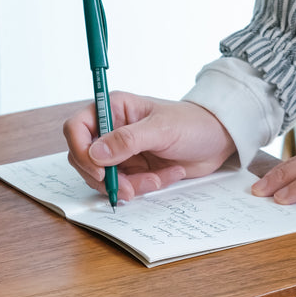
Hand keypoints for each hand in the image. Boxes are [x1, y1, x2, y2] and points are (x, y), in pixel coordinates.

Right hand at [63, 92, 235, 200]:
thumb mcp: (162, 129)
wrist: (218, 140)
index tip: (99, 170)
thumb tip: (94, 153)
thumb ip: (127, 140)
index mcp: (113, 108)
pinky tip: (166, 176)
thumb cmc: (193, 123)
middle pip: (84, 158)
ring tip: (156, 179)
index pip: (76, 128)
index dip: (81, 150)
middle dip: (105, 177)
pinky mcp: (132, 168)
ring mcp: (121, 151)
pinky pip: (123, 185)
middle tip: (128, 188)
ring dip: (128, 185)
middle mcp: (112, 129)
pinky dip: (142, 187)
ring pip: (103, 178)